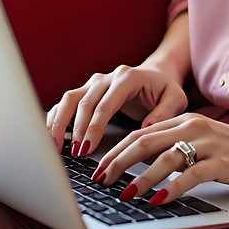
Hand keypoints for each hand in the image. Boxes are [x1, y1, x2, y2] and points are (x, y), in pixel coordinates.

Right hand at [46, 65, 187, 155]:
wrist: (157, 74)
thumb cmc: (166, 89)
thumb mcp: (176, 99)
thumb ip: (164, 112)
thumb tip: (145, 128)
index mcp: (127, 77)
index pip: (106, 103)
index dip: (94, 126)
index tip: (88, 148)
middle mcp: (108, 77)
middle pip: (85, 101)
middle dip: (77, 129)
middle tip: (75, 153)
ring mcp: (95, 82)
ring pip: (70, 99)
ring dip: (60, 122)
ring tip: (56, 146)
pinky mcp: (88, 90)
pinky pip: (67, 101)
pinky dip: (57, 116)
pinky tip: (52, 135)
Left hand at [91, 113, 228, 202]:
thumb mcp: (199, 142)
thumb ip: (172, 146)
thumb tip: (138, 164)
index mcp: (184, 120)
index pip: (141, 132)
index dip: (116, 150)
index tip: (98, 167)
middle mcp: (193, 127)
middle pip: (147, 141)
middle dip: (119, 162)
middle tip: (101, 180)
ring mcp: (209, 143)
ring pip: (166, 157)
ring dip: (142, 177)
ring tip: (125, 194)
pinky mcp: (223, 161)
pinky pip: (192, 174)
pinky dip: (172, 188)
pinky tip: (158, 200)